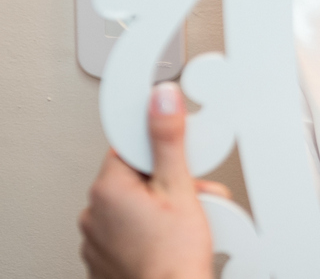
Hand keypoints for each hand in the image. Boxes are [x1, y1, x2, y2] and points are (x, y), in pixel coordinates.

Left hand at [79, 83, 223, 278]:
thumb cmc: (174, 256)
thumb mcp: (180, 186)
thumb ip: (168, 139)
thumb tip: (160, 98)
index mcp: (106, 189)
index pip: (129, 146)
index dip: (160, 148)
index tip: (177, 153)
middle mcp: (93, 212)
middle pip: (135, 176)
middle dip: (167, 179)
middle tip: (189, 192)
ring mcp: (96, 238)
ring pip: (132, 203)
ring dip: (159, 203)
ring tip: (184, 218)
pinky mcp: (104, 258)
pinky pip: (126, 229)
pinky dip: (147, 227)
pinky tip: (169, 233)